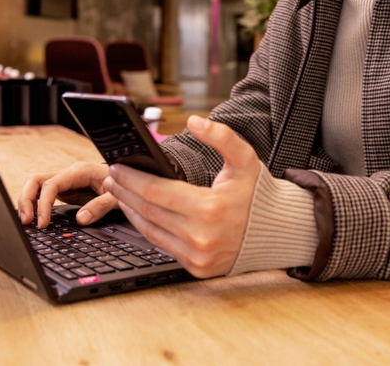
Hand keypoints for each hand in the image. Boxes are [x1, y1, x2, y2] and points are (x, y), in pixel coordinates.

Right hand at [17, 161, 118, 227]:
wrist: (128, 178)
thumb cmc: (124, 184)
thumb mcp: (117, 197)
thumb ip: (100, 206)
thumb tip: (81, 219)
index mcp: (79, 172)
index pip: (52, 184)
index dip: (43, 204)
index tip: (43, 223)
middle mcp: (68, 174)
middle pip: (36, 180)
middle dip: (27, 200)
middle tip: (27, 222)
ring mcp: (65, 181)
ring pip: (36, 185)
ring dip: (28, 201)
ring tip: (27, 221)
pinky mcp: (65, 189)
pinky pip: (43, 193)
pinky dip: (35, 203)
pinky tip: (34, 216)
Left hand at [103, 116, 260, 278]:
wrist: (277, 231)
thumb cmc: (257, 193)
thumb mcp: (245, 158)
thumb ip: (221, 136)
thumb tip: (194, 121)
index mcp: (210, 209)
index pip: (158, 192)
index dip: (133, 179)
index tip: (118, 167)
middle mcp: (201, 237)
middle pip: (149, 211)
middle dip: (125, 192)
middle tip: (111, 177)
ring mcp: (198, 256)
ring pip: (150, 231)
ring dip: (131, 211)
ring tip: (118, 193)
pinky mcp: (196, 268)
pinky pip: (162, 246)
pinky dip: (147, 228)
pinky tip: (139, 213)